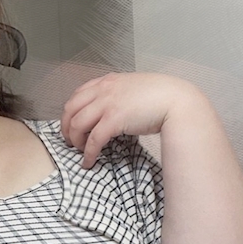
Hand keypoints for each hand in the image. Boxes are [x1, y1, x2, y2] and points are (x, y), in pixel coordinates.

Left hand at [60, 71, 198, 168]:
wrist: (176, 101)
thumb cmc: (160, 96)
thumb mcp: (133, 88)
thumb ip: (117, 95)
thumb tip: (108, 111)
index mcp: (107, 81)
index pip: (77, 95)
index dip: (69, 113)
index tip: (70, 125)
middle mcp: (104, 90)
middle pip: (70, 109)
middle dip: (65, 128)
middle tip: (69, 141)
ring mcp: (108, 104)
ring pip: (77, 125)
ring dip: (75, 141)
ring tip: (80, 151)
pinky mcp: (114, 120)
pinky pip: (93, 140)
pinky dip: (88, 153)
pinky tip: (88, 162)